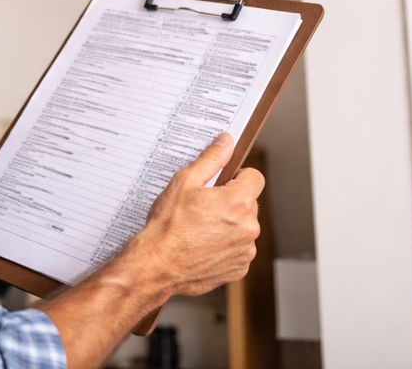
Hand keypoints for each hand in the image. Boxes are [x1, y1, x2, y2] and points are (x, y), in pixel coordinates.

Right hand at [126, 134, 263, 296]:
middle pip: (249, 203)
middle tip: (203, 206)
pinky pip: (238, 249)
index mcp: (238, 202)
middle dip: (231, 201)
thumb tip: (226, 142)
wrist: (157, 265)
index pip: (255, 178)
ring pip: (243, 227)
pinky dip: (225, 246)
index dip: (238, 177)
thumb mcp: (185, 182)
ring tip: (200, 228)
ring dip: (229, 225)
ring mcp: (245, 251)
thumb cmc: (168, 226)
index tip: (222, 183)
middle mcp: (248, 227)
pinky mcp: (239, 268)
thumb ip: (211, 159)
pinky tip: (203, 245)